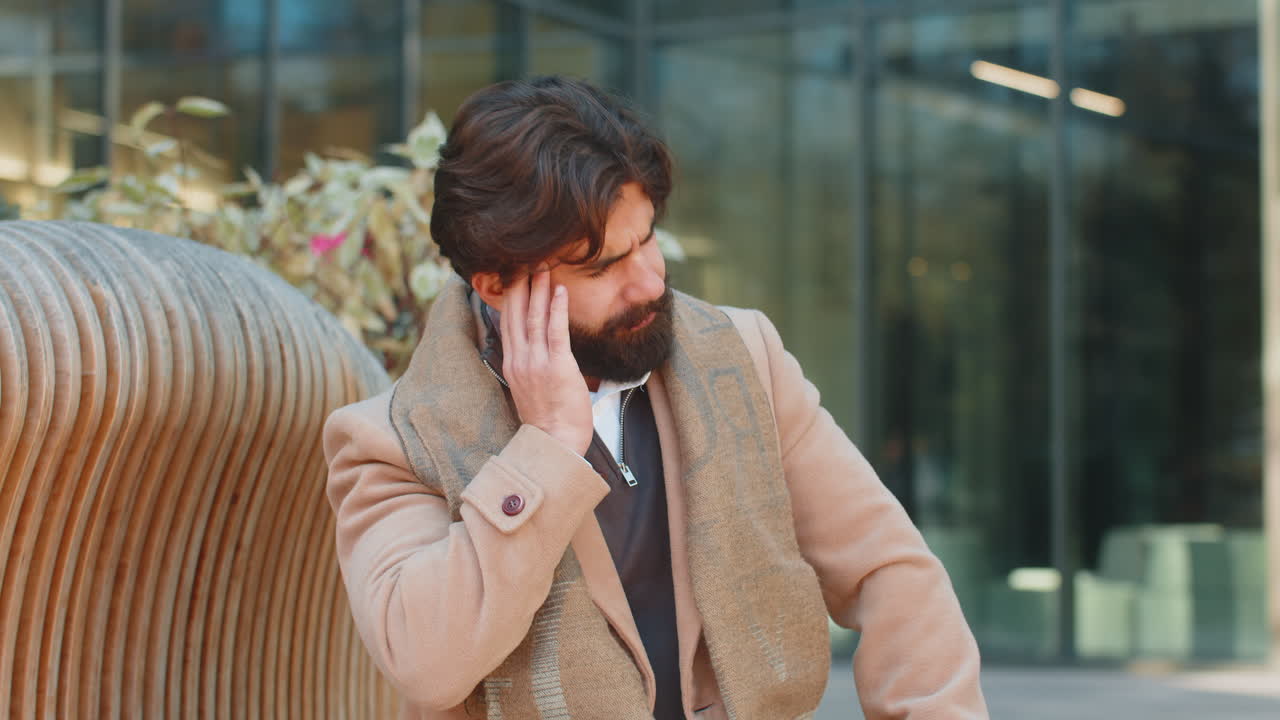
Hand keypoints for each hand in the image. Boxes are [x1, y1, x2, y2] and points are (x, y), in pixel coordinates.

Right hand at [500, 270, 592, 455]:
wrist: (553, 443)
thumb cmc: (548, 421)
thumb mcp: (530, 389)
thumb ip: (529, 366)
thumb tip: (534, 351)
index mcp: (512, 364)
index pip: (507, 322)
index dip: (510, 296)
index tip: (513, 275)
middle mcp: (520, 359)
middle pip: (517, 314)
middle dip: (521, 285)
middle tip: (526, 260)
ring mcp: (536, 362)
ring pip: (535, 318)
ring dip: (539, 290)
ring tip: (544, 267)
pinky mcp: (557, 366)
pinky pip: (556, 332)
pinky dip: (557, 309)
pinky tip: (560, 291)